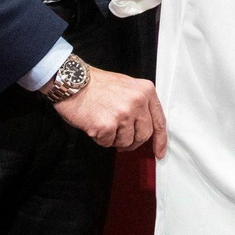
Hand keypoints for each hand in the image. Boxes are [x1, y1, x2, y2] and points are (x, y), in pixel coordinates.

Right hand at [49, 65, 167, 158]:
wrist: (73, 81)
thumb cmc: (97, 85)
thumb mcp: (128, 86)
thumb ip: (140, 104)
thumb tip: (144, 127)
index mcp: (146, 91)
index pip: (159, 120)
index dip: (160, 140)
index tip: (159, 152)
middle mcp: (138, 102)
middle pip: (144, 135)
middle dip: (133, 142)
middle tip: (121, 140)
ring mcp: (123, 114)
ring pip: (126, 141)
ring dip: (114, 139)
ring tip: (104, 124)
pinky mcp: (107, 126)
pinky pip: (108, 143)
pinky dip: (100, 139)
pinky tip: (95, 125)